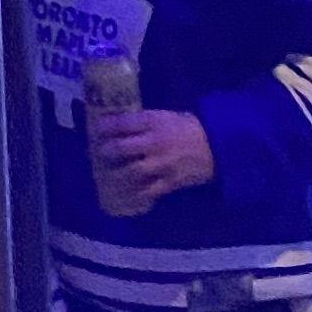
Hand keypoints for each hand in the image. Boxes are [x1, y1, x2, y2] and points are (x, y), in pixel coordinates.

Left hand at [89, 101, 220, 203]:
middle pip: (123, 148)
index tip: (96, 129)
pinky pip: (148, 192)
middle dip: (107, 152)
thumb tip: (120, 125)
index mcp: (153, 122)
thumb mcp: (165, 116)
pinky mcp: (169, 182)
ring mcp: (161, 164)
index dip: (106, 126)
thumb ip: (144, 121)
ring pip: (132, 172)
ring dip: (117, 175)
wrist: (214, 147)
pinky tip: (126, 195)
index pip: (123, 123)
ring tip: (108, 176)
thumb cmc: (187, 127)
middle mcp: (155, 143)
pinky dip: (135, 194)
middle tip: (100, 153)